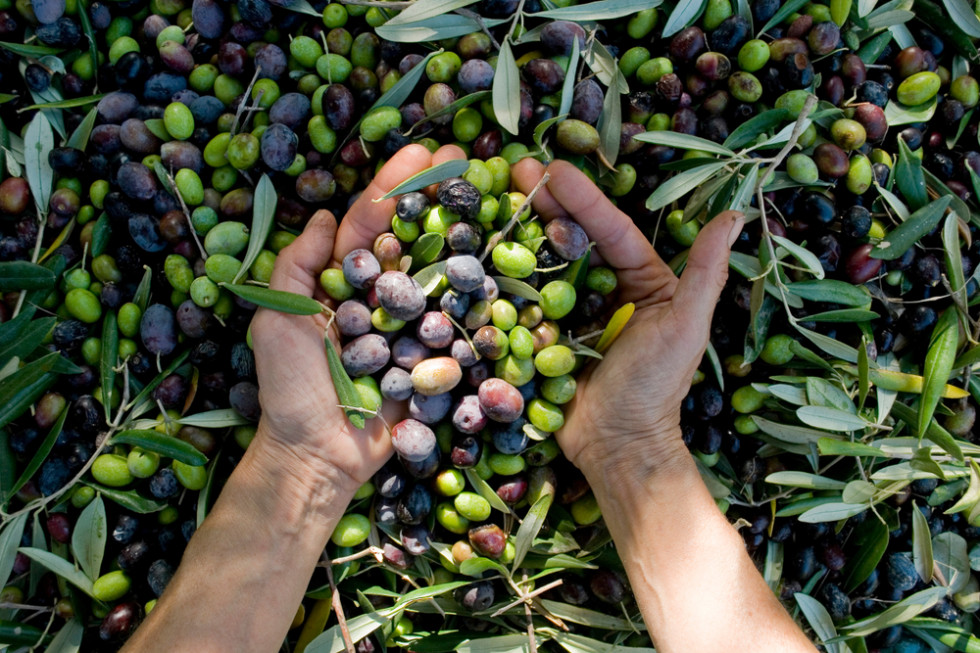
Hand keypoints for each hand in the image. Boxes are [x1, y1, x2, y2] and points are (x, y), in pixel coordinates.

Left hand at [249, 144, 459, 493]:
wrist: (320, 456)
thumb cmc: (292, 389)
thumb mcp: (276, 321)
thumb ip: (296, 266)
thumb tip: (321, 216)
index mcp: (340, 283)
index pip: (369, 224)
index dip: (394, 186)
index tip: (424, 152)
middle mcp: (378, 297)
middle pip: (411, 237)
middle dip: (436, 196)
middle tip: (467, 158)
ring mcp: (409, 325)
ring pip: (438, 272)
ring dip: (462, 232)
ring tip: (490, 195)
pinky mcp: (433, 357)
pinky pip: (456, 321)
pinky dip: (476, 292)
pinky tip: (499, 260)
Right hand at [512, 159, 743, 480]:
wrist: (616, 445)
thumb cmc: (657, 387)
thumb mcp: (685, 325)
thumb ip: (705, 272)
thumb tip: (734, 215)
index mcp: (643, 281)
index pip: (611, 230)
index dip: (584, 199)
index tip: (554, 169)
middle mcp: (606, 289)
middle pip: (573, 237)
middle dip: (546, 202)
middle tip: (515, 169)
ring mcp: (571, 312)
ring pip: (546, 262)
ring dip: (522, 230)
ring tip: (496, 197)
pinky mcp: (543, 334)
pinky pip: (525, 300)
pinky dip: (506, 275)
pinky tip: (485, 248)